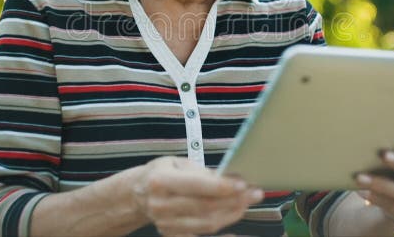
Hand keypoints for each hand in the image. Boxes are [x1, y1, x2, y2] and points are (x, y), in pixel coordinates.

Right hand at [132, 156, 263, 235]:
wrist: (137, 194)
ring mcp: (165, 224)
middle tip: (255, 193)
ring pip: (207, 224)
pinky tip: (237, 226)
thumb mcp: (178, 163)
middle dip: (234, 200)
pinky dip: (222, 235)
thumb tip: (234, 180)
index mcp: (160, 181)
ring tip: (247, 203)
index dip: (222, 186)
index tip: (243, 184)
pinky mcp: (171, 236)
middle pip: (205, 207)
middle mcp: (160, 205)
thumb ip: (203, 172)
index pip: (197, 186)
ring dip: (232, 214)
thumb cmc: (162, 173)